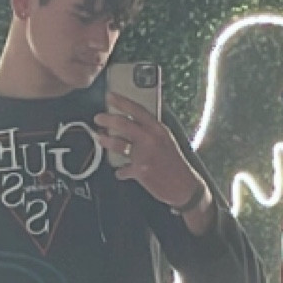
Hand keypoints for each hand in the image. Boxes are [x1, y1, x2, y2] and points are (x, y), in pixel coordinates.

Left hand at [94, 90, 213, 221]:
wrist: (185, 186)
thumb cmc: (175, 163)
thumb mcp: (166, 140)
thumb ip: (150, 132)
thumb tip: (130, 124)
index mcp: (159, 129)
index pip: (138, 110)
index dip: (122, 102)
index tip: (109, 96)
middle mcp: (151, 139)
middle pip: (123, 124)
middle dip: (107, 119)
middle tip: (98, 118)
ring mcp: (145, 155)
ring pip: (118, 144)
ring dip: (106, 141)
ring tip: (100, 138)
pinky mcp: (140, 171)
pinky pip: (122, 170)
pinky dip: (120, 171)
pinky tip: (120, 172)